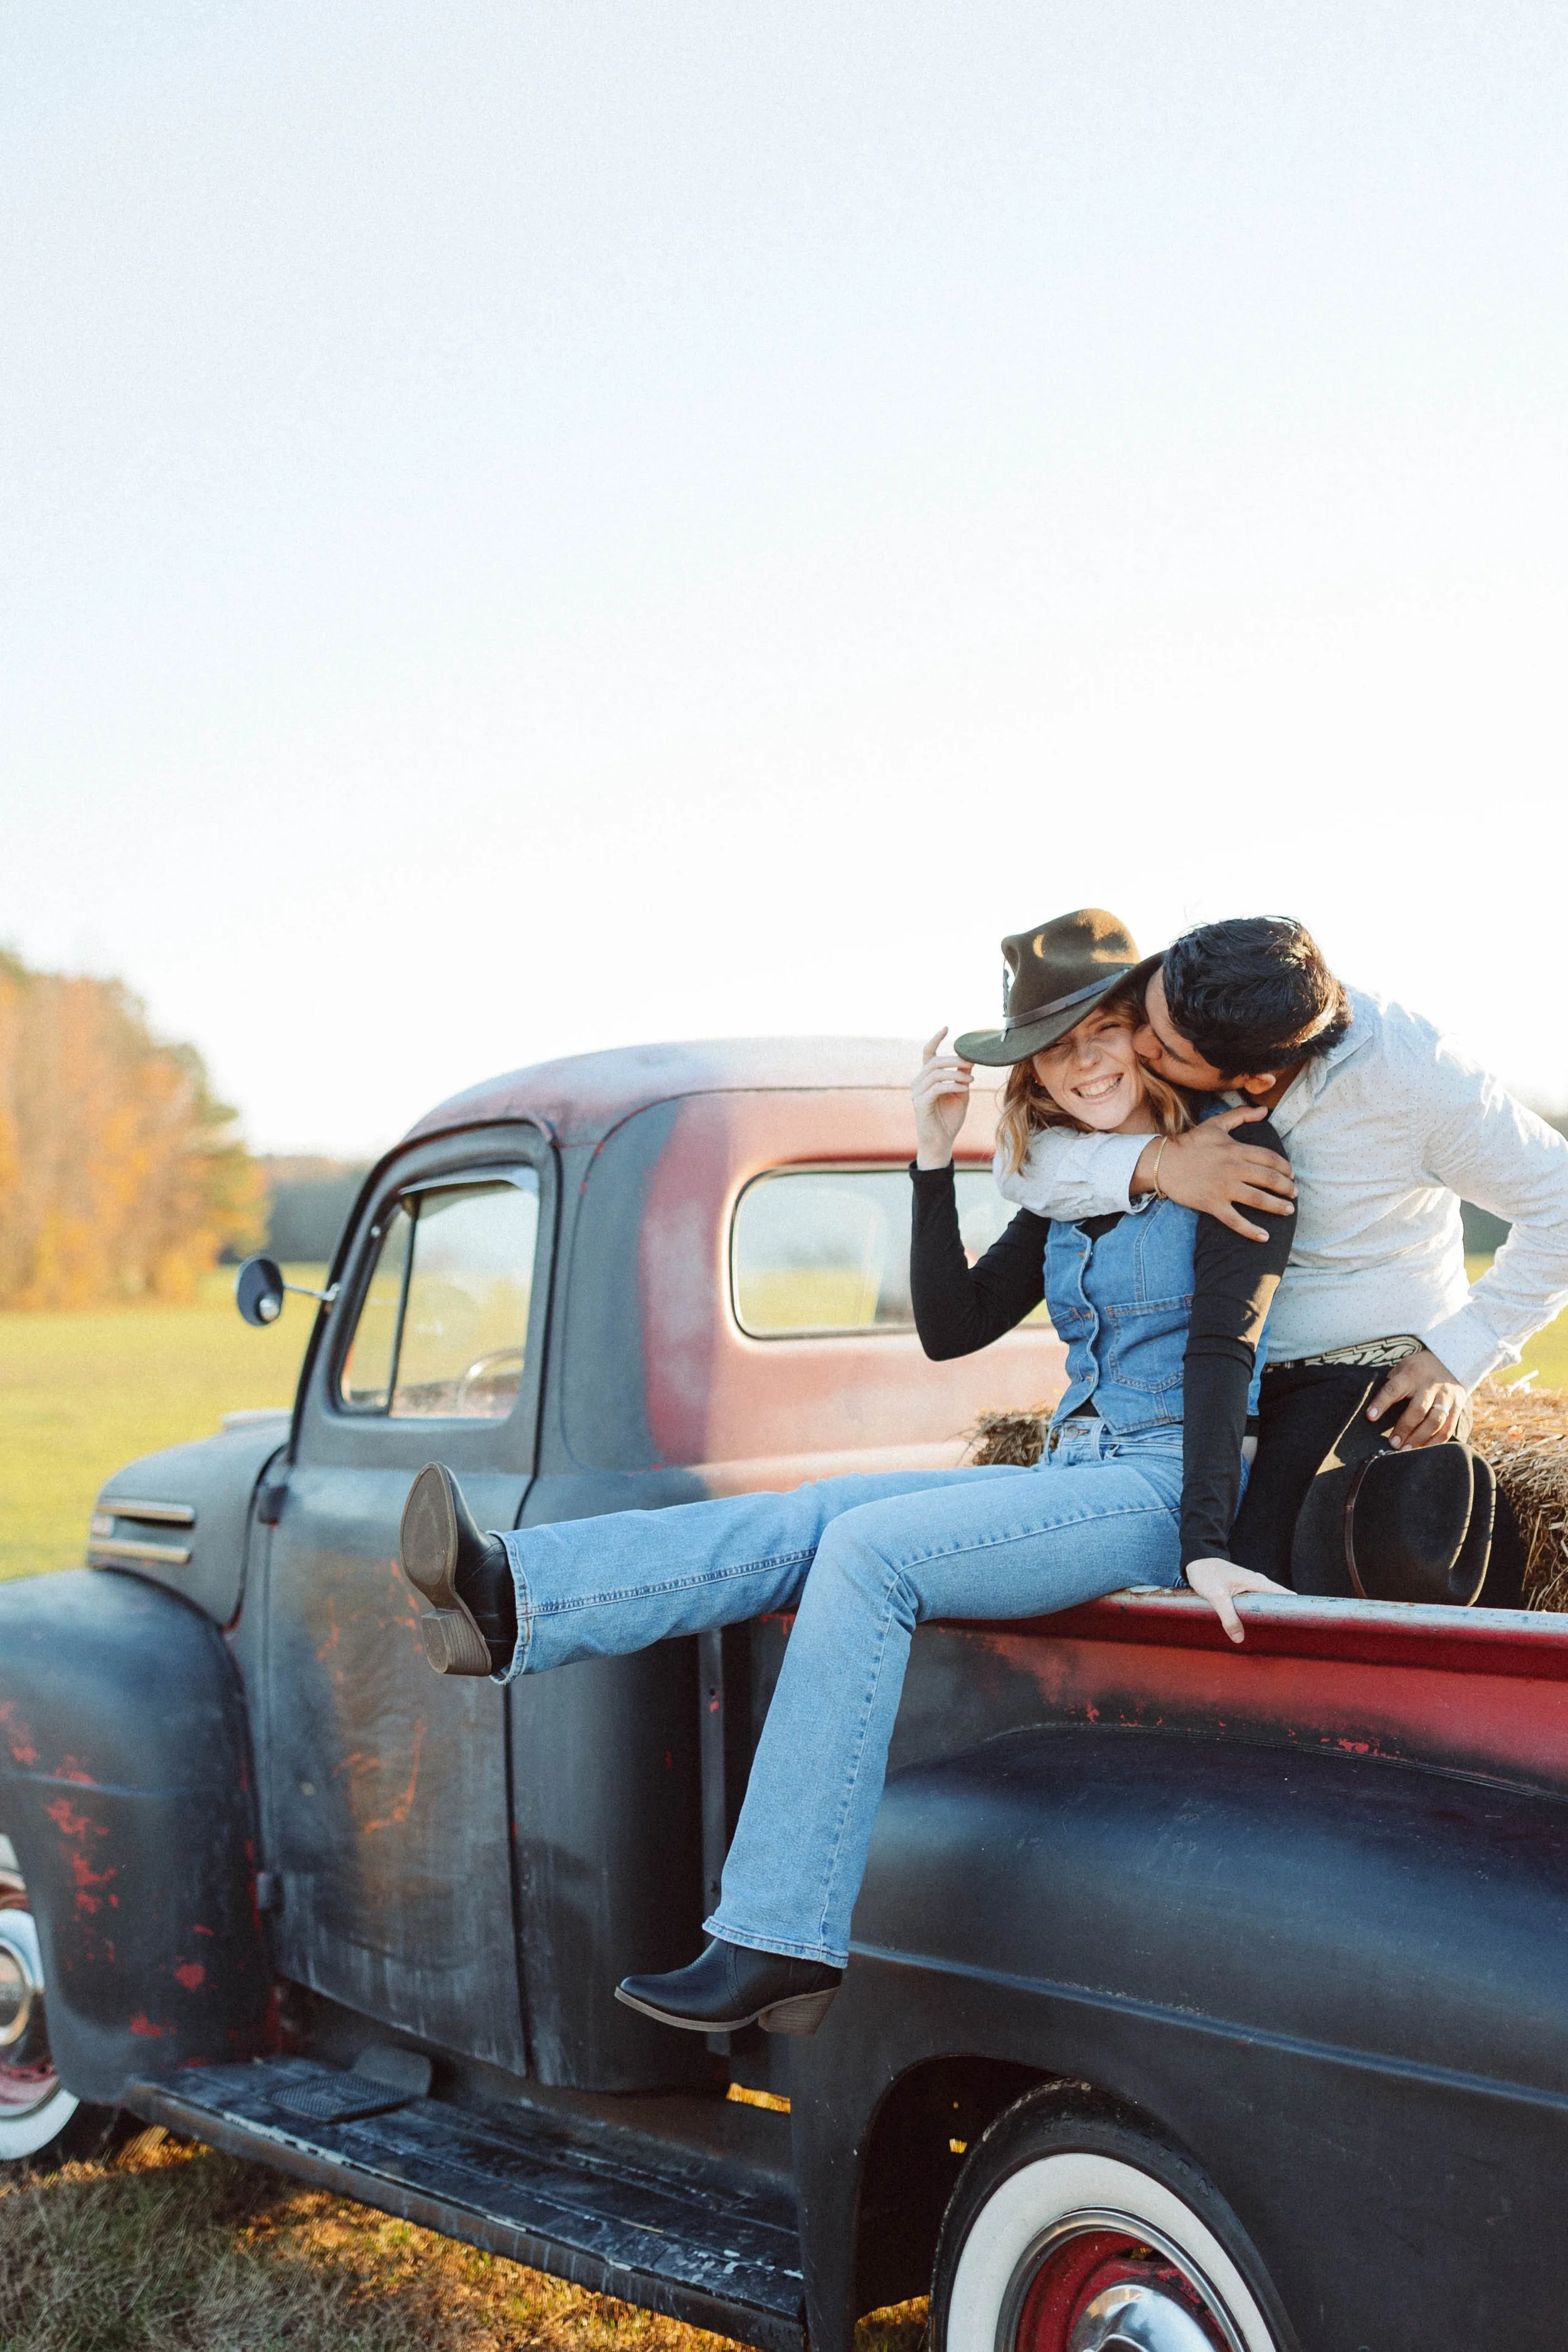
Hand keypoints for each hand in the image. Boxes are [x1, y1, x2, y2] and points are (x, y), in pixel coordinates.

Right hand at [912, 1029, 974, 1167]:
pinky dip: (953, 1086)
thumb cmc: (949, 1118)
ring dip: (957, 1074)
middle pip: (935, 1061)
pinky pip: (937, 1088)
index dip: (936, 1038)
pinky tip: (965, 1089)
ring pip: (936, 1073)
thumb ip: (962, 1076)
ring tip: (970, 1081)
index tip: (947, 1027)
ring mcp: (917, 1093)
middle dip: (955, 1059)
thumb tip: (970, 1059)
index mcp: (927, 1077)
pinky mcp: (920, 1104)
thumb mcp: (960, 1093)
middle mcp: (919, 1082)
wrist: (941, 1142)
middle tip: (971, 1063)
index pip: (929, 1053)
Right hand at [1134, 1108, 1295, 1240]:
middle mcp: (1234, 1169)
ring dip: (1277, 1206)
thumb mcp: (1216, 1124)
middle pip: (1270, 1179)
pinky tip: (1265, 1237)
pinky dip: (1251, 1230)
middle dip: (1287, 1188)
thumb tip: (1263, 1109)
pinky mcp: (1212, 1204)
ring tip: (1288, 1211)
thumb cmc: (1190, 1143)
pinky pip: (1235, 1220)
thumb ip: (1241, 1115)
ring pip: (1258, 1199)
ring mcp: (1223, 1188)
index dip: (1286, 1168)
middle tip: (1294, 1194)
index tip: (1292, 1175)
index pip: (1271, 1159)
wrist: (1162, 1162)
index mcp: (1236, 1149)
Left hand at [1183, 1558, 1293, 1643]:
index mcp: (1258, 1583)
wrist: (1196, 1560)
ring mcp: (1251, 1588)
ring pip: (1267, 1605)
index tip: (1303, 1625)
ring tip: (1274, 1637)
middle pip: (1279, 1603)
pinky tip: (1255, 1628)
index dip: (1296, 1609)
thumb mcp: (1217, 1596)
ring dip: (1270, 1618)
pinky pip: (1256, 1605)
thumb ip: (1228, 1616)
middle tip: (1289, 1638)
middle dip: (1284, 1618)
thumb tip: (1240, 1638)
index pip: (1286, 1596)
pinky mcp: (1243, 1592)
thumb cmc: (1207, 1573)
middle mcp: (1258, 1584)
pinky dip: (1258, 1615)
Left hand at [1365, 1348, 1465, 1449]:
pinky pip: (1447, 1428)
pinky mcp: (1457, 1407)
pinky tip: (1423, 1449)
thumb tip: (1375, 1408)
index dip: (1381, 1403)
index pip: (1394, 1389)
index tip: (1370, 1416)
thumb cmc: (1418, 1369)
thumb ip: (1392, 1384)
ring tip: (1406, 1450)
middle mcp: (1430, 1385)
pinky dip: (1435, 1442)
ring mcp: (1446, 1397)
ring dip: (1420, 1438)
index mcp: (1411, 1374)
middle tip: (1393, 1443)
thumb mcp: (1403, 1367)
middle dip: (1405, 1428)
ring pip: (1435, 1421)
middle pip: (1418, 1409)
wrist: (1452, 1362)